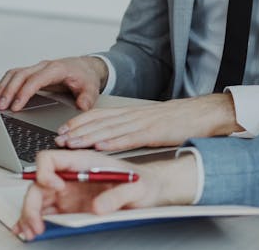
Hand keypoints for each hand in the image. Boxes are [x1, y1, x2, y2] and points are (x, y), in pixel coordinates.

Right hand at [0, 56, 108, 111]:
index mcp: (56, 69)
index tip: (16, 106)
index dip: (23, 93)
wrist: (86, 68)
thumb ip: (87, 98)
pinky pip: (14, 76)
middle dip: (8, 91)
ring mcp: (36, 68)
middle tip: (0, 107)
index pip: (35, 80)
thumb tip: (82, 106)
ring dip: (3, 87)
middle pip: (20, 75)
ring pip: (14, 74)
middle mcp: (43, 66)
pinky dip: (4, 85)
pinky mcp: (32, 73)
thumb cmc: (86, 77)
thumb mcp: (91, 88)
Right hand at [12, 149, 198, 240]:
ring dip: (29, 215)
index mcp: (83, 162)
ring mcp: (68, 192)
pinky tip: (32, 230)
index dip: (45, 173)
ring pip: (38, 199)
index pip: (50, 159)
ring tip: (31, 232)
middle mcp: (71, 176)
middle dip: (31, 204)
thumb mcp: (136, 188)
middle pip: (38, 184)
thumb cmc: (142, 182)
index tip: (56, 188)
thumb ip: (118, 196)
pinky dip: (34, 221)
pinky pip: (45, 212)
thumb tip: (98, 208)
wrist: (149, 191)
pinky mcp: (69, 207)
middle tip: (37, 224)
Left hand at [55, 94, 241, 150]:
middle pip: (99, 121)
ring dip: (88, 137)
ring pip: (110, 129)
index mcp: (130, 113)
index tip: (62, 130)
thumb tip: (109, 137)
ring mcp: (142, 123)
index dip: (78, 122)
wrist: (200, 114)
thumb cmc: (176, 120)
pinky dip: (113, 142)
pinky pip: (130, 138)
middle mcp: (132, 116)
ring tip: (72, 143)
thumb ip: (129, 128)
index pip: (98, 115)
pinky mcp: (153, 133)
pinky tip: (100, 145)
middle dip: (77, 130)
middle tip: (58, 139)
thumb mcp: (148, 122)